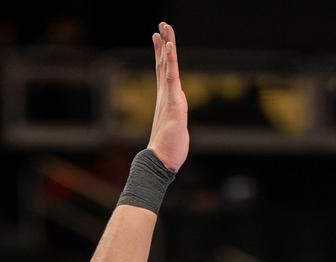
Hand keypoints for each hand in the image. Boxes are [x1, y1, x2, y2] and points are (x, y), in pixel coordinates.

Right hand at [147, 22, 188, 172]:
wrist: (160, 161)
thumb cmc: (167, 152)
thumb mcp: (175, 134)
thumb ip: (175, 127)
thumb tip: (173, 134)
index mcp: (167, 101)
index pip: (165, 74)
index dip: (163, 56)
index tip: (162, 41)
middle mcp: (165, 96)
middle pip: (164, 64)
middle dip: (163, 44)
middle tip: (161, 26)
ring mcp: (168, 98)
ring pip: (167, 66)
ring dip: (167, 46)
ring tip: (164, 28)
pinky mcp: (172, 102)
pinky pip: (171, 78)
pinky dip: (170, 62)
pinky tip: (169, 48)